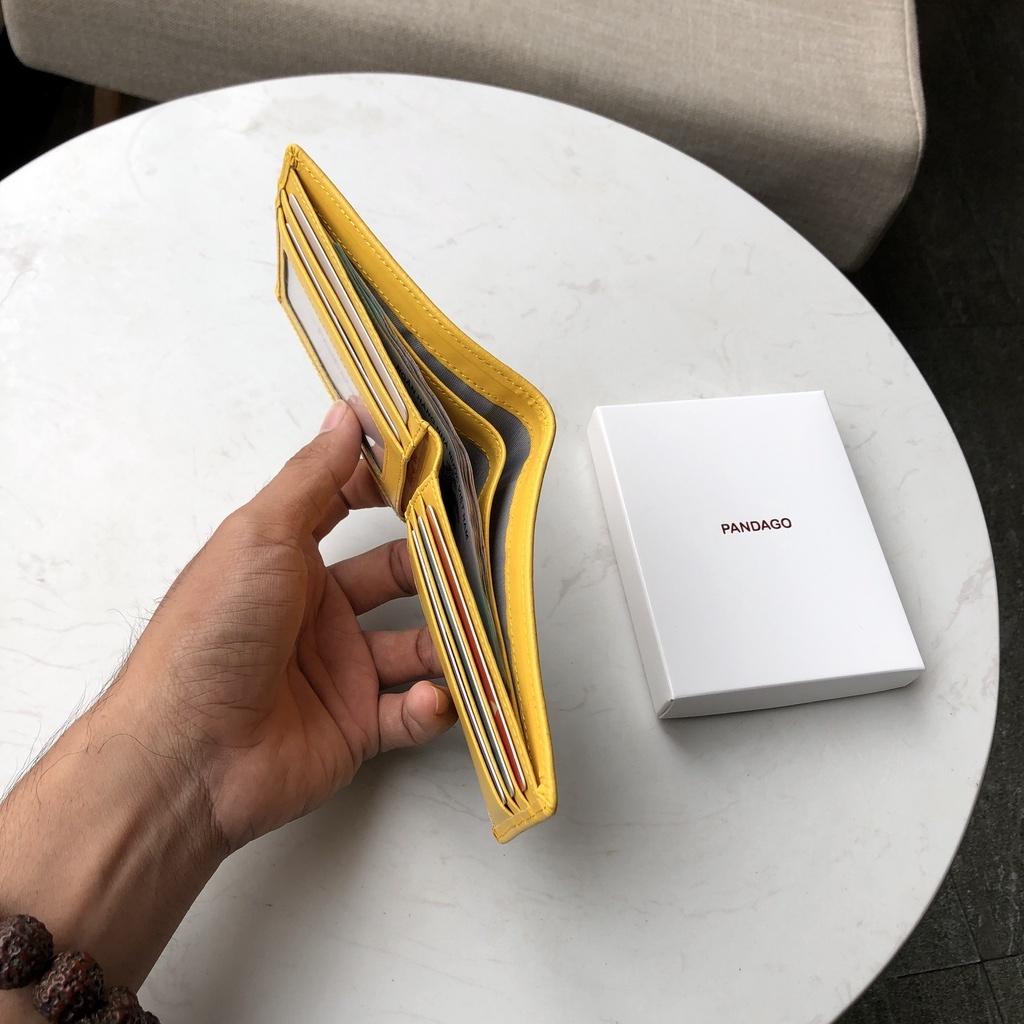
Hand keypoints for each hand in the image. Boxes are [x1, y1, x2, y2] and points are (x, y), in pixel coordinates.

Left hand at [110, 400, 455, 851]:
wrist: (187, 755)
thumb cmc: (212, 633)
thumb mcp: (261, 535)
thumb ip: (313, 477)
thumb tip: (346, 414)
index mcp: (287, 561)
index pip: (347, 509)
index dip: (388, 490)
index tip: (437, 472)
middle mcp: (316, 612)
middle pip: (395, 579)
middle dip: (436, 570)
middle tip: (478, 559)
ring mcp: (338, 670)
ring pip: (414, 646)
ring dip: (448, 641)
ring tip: (474, 635)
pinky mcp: (355, 727)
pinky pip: (409, 713)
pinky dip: (430, 706)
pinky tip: (432, 696)